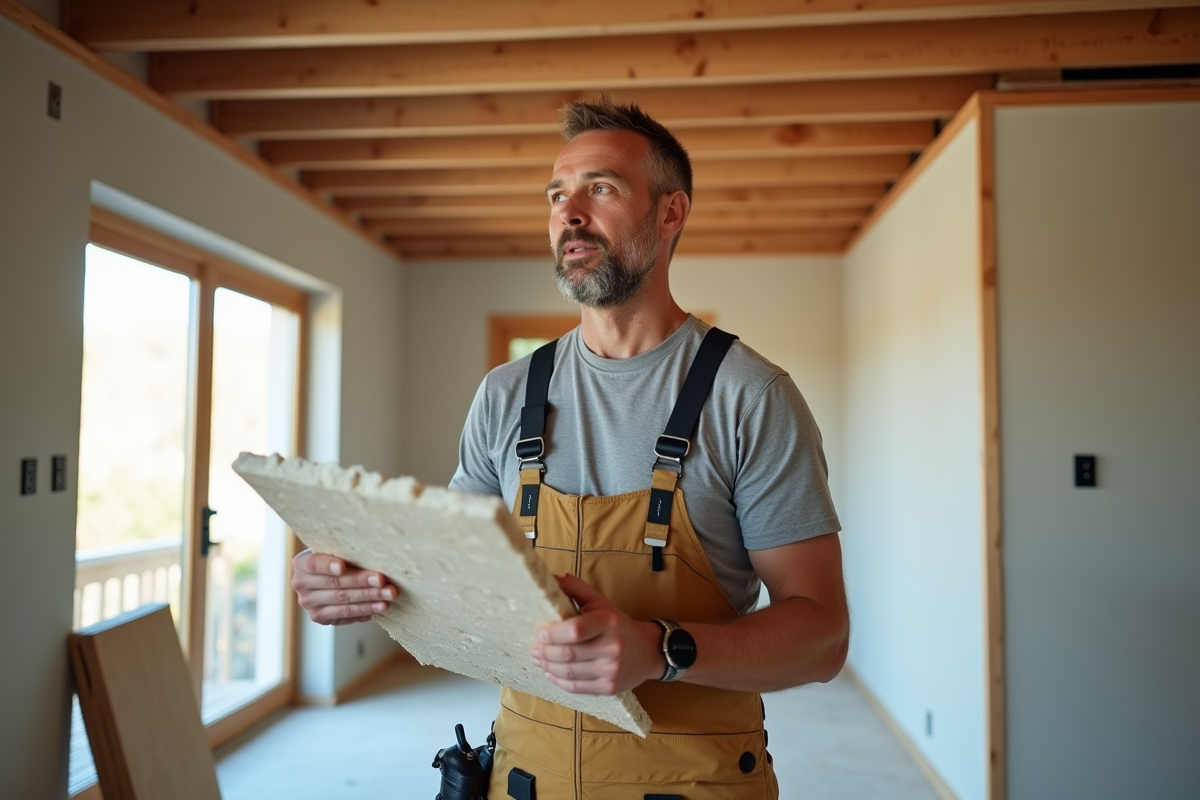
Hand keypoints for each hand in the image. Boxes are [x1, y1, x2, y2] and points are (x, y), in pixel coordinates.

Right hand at [290, 548, 398, 624]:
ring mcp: (309, 603)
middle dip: (362, 582)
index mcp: (301, 563)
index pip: (315, 564)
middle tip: (383, 580)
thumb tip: (374, 551)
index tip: (342, 566)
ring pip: (343, 601)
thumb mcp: (337, 549)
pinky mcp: (319, 617)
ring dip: (369, 598)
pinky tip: (380, 606)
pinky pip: (346, 615)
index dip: (328, 565)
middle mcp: (301, 584)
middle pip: (335, 584)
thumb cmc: (338, 557)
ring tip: (389, 595)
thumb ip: (347, 551)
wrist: (327, 575)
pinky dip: (365, 610)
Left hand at [530, 573, 664, 694]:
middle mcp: (612, 647)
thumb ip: (575, 588)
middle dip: (545, 652)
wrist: (647, 651)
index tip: (540, 632)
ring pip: (569, 673)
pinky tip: (551, 673)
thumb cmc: (617, 624)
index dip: (553, 633)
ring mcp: (611, 670)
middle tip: (534, 648)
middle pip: (568, 654)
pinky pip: (576, 688)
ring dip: (548, 667)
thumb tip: (549, 578)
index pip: (575, 630)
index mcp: (609, 622)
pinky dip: (558, 681)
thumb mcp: (600, 602)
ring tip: (539, 659)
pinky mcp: (609, 688)